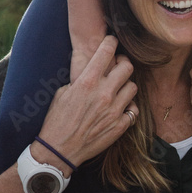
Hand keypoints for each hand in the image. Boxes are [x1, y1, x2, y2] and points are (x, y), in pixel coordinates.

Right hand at [39, 35, 137, 168]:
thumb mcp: (63, 92)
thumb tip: (92, 68)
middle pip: (127, 67)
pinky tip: (120, 108)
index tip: (112, 41)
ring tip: (118, 89)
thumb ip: (81, 78)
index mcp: (88, 81)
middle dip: (123, 63)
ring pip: (133, 87)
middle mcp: (104, 93)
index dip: (111, 42)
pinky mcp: (119, 126)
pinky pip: (133, 109)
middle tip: (118, 66)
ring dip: (126, 86)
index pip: (107, 51)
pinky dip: (128, 107)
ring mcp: (114, 110)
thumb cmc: (57, 120)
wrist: (59, 151)